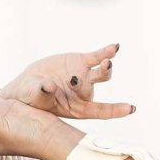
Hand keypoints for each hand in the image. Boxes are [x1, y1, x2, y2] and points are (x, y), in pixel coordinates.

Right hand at [0, 44, 133, 119]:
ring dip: (106, 67)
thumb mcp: (34, 96)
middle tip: (83, 75)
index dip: (114, 110)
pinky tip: (115, 47)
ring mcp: (83, 77)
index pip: (99, 111)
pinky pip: (96, 57)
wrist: (28, 85)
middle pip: (94, 90)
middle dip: (90, 81)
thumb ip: (43, 92)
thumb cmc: (31, 97)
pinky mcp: (80, 62)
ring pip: (102, 74)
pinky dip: (105, 52)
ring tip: (107, 60)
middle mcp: (83, 94)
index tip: (131, 108)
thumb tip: (50, 86)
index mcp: (76, 109)